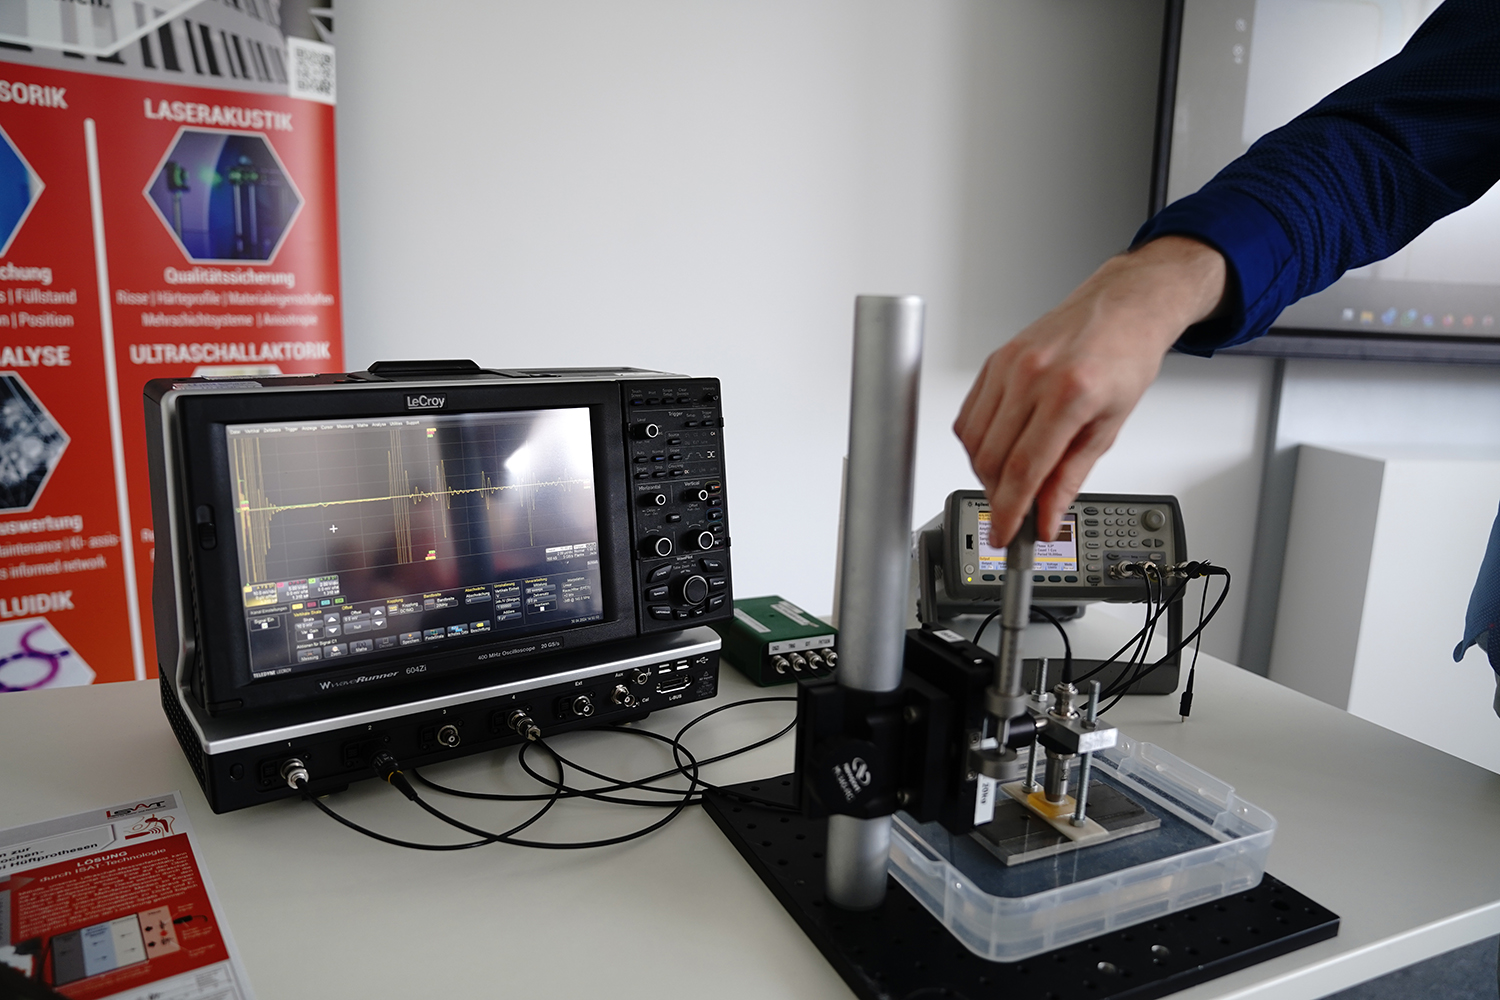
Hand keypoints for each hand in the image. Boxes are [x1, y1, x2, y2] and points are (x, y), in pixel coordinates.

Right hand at [953, 236, 1226, 545]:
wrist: (1122, 306)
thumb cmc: (1124, 357)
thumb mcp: (1109, 426)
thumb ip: (1071, 477)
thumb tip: (1047, 516)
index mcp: (1069, 394)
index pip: (1024, 469)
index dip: (1009, 511)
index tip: (1006, 536)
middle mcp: (1032, 376)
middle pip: (992, 459)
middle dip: (998, 497)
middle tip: (1013, 515)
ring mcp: (1008, 366)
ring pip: (973, 440)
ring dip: (985, 472)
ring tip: (1009, 484)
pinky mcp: (993, 361)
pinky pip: (968, 415)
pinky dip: (976, 443)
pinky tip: (997, 451)